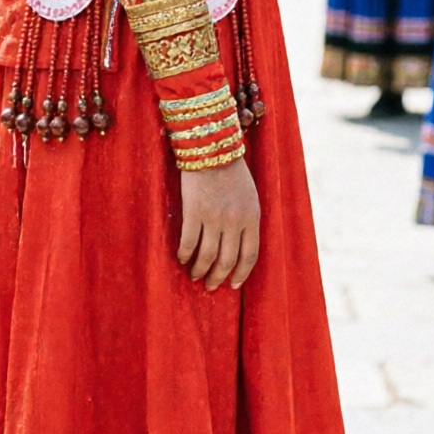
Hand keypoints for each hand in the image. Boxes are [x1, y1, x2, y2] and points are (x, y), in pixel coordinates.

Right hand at [177, 156, 259, 289]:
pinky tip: (181, 258)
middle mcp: (235, 221)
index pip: (249, 256)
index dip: (241, 274)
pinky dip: (184, 254)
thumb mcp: (249, 197)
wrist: (212, 148)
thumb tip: (237, 246)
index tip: (233, 285)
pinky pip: (188, 242)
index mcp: (252, 217)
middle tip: (210, 286)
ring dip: (199, 270)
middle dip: (218, 277)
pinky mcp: (193, 212)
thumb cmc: (231, 172)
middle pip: (227, 260)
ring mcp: (214, 218)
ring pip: (207, 256)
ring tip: (194, 276)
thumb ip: (247, 220)